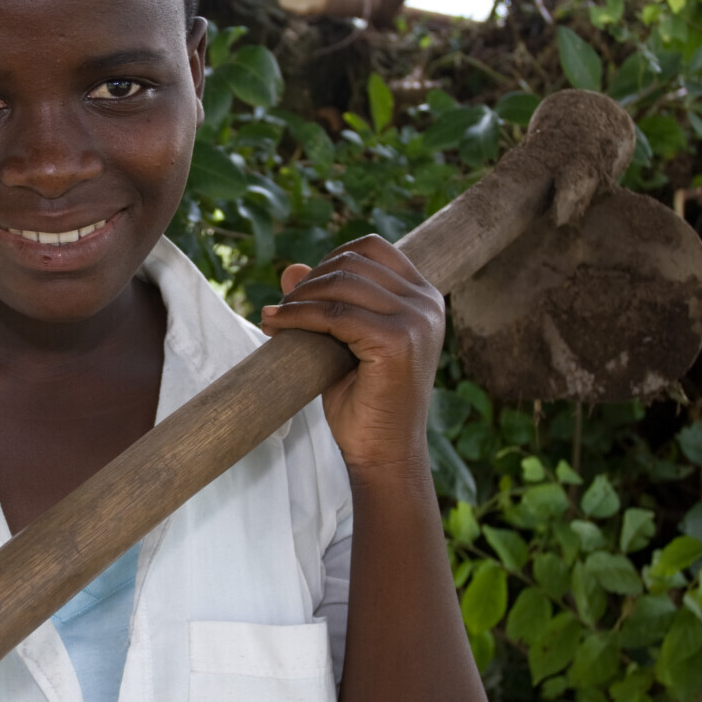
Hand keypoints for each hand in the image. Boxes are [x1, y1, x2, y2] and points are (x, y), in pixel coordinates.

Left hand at [258, 235, 443, 475]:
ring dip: (299, 298)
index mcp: (423, 297)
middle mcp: (427, 303)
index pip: (372, 248)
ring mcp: (416, 321)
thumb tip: (290, 268)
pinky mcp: (397, 341)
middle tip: (280, 308)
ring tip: (275, 318)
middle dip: (309, 281)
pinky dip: (298, 316)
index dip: (330, 259)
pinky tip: (275, 325)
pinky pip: (335, 314)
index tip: (302, 289)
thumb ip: (324, 303)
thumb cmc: (364, 401)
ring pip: (341, 284)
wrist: (384, 453)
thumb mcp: (342, 341)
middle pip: (353, 262)